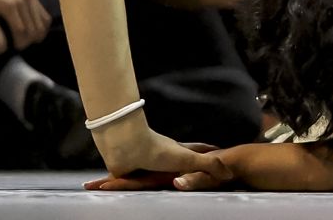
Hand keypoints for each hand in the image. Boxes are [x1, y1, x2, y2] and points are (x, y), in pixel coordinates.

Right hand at [0, 0, 50, 48]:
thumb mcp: (4, 0)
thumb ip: (15, 10)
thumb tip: (24, 28)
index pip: (46, 20)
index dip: (40, 34)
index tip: (29, 42)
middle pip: (41, 27)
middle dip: (33, 41)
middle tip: (20, 47)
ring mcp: (19, 1)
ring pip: (32, 30)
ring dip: (25, 42)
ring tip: (15, 48)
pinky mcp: (8, 6)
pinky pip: (20, 29)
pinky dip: (18, 40)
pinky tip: (10, 45)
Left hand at [88, 122, 232, 190]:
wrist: (128, 145)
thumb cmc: (158, 150)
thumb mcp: (188, 159)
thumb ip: (208, 166)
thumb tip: (229, 173)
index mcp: (176, 156)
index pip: (195, 153)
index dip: (206, 150)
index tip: (216, 147)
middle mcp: (159, 160)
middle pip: (169, 167)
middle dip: (175, 168)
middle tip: (181, 173)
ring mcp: (142, 166)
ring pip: (142, 178)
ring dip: (138, 182)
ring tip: (139, 187)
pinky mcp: (124, 173)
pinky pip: (119, 184)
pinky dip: (111, 185)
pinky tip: (103, 188)